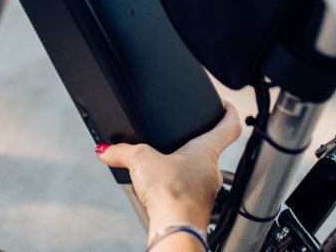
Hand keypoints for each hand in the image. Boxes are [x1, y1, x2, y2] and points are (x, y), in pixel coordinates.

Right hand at [97, 102, 240, 232]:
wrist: (176, 229)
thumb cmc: (171, 193)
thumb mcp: (140, 160)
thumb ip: (121, 151)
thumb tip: (105, 150)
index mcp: (206, 151)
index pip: (229, 126)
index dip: (229, 111)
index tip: (225, 105)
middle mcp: (212, 170)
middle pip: (213, 150)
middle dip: (198, 143)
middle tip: (184, 136)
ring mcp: (207, 192)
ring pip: (200, 173)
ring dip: (186, 168)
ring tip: (165, 165)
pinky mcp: (197, 210)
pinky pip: (190, 193)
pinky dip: (177, 188)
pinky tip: (161, 191)